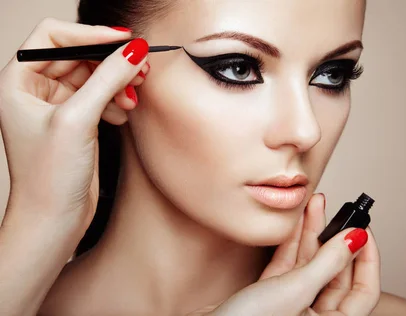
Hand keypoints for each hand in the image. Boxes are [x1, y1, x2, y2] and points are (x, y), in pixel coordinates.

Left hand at [0, 18, 148, 229]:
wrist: (53, 221)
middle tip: (140, 69)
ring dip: (117, 82)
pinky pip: (100, 96)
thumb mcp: (78, 120)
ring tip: (134, 96)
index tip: (124, 41)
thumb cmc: (48, 178)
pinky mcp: (76, 123)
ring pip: (93, 76)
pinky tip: (123, 114)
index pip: (53, 36)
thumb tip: (134, 51)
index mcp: (18, 82)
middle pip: (78, 55)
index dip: (89, 34)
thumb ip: (107, 80)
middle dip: (110, 61)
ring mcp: (56, 107)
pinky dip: (116, 100)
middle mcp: (34, 90)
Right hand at [197, 193, 380, 315]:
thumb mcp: (296, 290)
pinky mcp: (270, 298)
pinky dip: (291, 245)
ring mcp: (293, 307)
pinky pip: (288, 268)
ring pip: (311, 267)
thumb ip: (328, 263)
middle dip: (335, 239)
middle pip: (337, 274)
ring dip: (312, 236)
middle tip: (337, 211)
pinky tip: (295, 222)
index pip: (364, 290)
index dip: (368, 259)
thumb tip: (356, 239)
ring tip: (314, 204)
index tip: (363, 230)